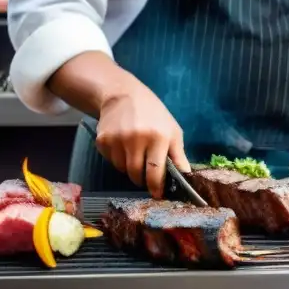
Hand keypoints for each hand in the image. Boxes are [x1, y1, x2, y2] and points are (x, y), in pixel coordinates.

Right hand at [96, 80, 190, 198]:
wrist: (123, 94)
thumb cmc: (153, 113)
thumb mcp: (172, 130)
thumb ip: (178, 156)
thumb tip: (187, 178)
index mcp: (158, 136)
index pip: (155, 172)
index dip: (156, 187)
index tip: (157, 194)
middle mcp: (136, 138)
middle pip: (136, 174)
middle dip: (142, 179)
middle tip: (145, 173)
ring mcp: (117, 139)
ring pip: (122, 169)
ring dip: (129, 168)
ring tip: (134, 153)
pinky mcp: (102, 140)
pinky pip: (111, 161)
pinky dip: (117, 159)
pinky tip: (122, 145)